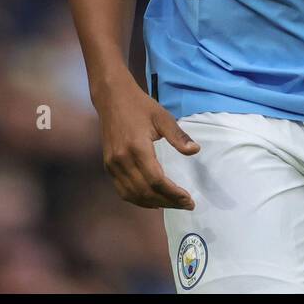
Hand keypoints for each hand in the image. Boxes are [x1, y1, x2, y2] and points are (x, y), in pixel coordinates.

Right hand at [93, 74, 199, 208]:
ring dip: (154, 204)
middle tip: (186, 205)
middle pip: (146, 192)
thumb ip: (178, 136)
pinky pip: (122, 190)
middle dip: (168, 202)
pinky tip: (152, 201)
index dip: (173, 194)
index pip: (157, 180)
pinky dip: (138, 200)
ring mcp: (112, 165)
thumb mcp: (163, 117)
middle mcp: (122, 160)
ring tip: (172, 204)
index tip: (189, 200)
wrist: (112, 98)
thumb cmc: (140, 106)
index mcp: (137, 148)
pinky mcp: (108, 166)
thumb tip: (195, 151)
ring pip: (133, 195)